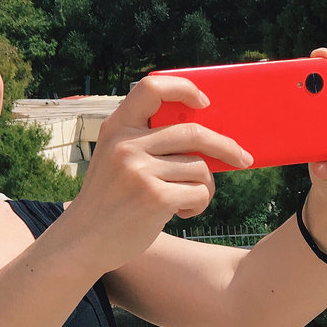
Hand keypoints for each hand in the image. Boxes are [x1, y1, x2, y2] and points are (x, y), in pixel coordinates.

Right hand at [66, 73, 252, 273]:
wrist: (84, 239)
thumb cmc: (110, 199)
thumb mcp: (116, 158)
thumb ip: (146, 141)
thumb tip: (204, 135)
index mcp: (116, 127)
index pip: (151, 87)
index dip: (183, 89)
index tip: (203, 103)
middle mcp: (126, 144)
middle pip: (193, 133)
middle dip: (226, 147)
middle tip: (242, 158)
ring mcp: (139, 170)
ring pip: (201, 168)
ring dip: (204, 187)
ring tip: (187, 199)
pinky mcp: (154, 197)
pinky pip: (199, 193)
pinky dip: (198, 205)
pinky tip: (180, 212)